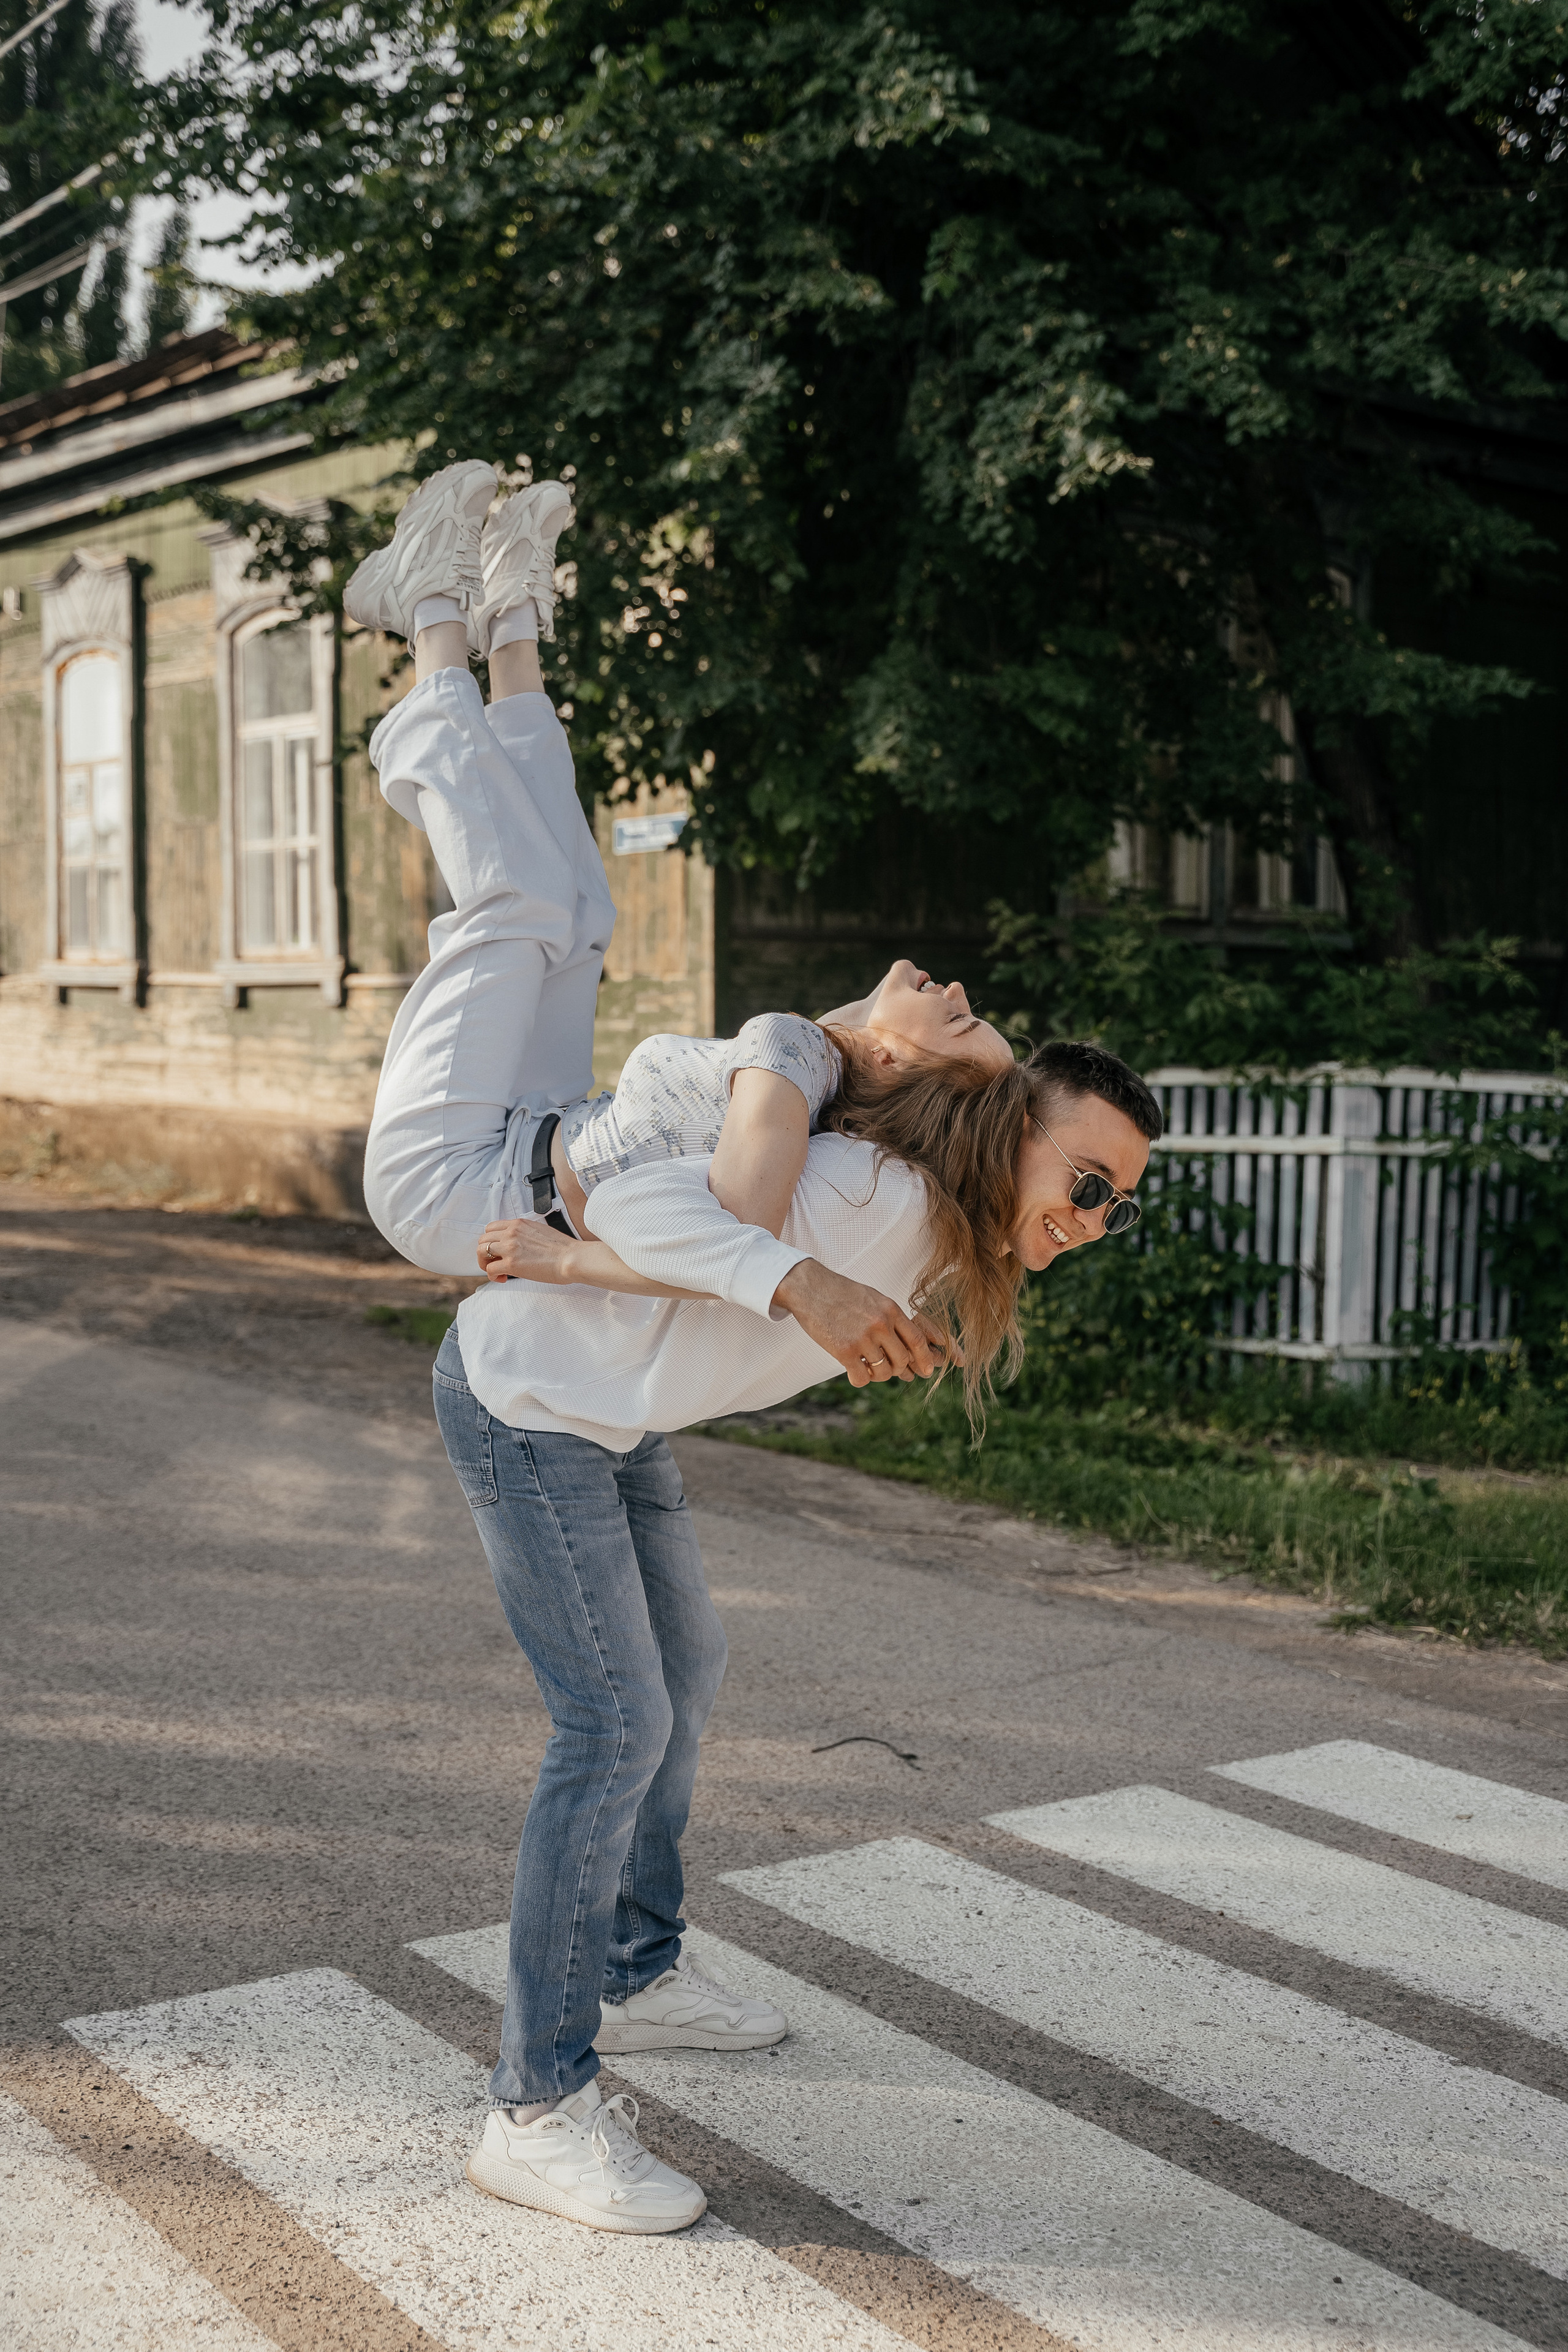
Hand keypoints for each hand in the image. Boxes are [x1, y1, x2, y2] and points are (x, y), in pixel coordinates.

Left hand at [478, 1218, 577, 1284]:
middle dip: (485, 1253)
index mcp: (518, 1224)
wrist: (571, 1258)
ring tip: (497, 1271)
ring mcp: (510, 1247)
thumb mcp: (540, 1231)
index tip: (498, 1250)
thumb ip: (524, 1234)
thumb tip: (519, 1245)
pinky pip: (490, 1269)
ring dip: (486, 1263)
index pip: (491, 1228)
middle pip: (483, 1240)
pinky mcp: (511, 1264)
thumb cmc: (562, 1249)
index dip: (491, 1241)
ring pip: (481, 1252)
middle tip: (495, 1263)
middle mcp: (511, 1232)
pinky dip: (493, 1275)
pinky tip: (503, 1278)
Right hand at [771, 1258, 960, 1386]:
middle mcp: (880, 1324)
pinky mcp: (844, 1351)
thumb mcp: (873, 1298)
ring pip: (884, 1372)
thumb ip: (891, 1318)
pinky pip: (862, 1378)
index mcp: (891, 1310)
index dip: (925, 1359)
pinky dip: (860, 1379)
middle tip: (887, 1368)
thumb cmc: (842, 1293)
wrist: (810, 1288)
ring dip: (878, 1375)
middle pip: (903, 1360)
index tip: (927, 1371)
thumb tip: (907, 1343)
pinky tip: (853, 1372)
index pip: (917, 1341)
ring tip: (867, 1367)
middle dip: (898, 1369)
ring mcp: (863, 1338)